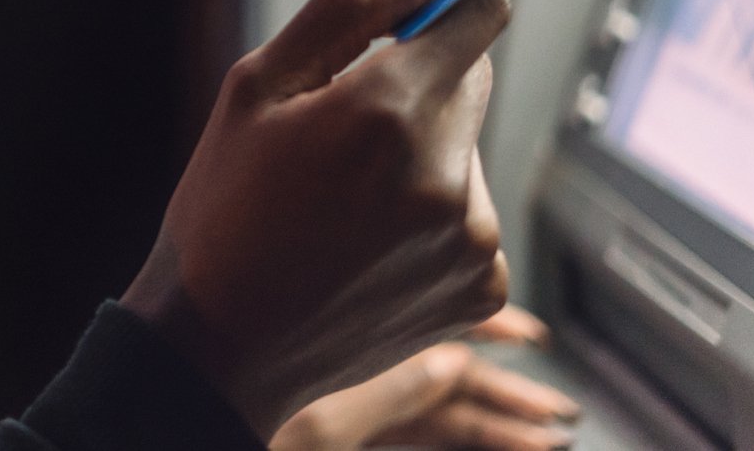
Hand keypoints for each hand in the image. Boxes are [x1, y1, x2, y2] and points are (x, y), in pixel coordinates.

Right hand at [120, 0, 510, 439]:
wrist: (221, 344)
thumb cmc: (226, 204)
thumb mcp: (258, 84)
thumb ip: (353, 4)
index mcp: (388, 110)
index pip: (479, 13)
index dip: (445, 4)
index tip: (418, 12)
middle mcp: (446, 174)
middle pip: (469, 79)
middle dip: (416, 84)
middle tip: (340, 127)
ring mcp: (472, 238)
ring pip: (464, 149)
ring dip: (420, 154)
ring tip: (342, 200)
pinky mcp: (483, 286)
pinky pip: (470, 215)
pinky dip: (429, 217)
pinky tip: (366, 244)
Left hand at [270, 307, 581, 449]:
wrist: (192, 415)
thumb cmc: (240, 416)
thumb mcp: (322, 419)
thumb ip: (393, 390)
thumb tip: (456, 363)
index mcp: (344, 334)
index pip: (426, 315)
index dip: (483, 320)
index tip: (534, 333)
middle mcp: (350, 359)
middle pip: (444, 370)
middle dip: (505, 390)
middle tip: (561, 410)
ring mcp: (349, 399)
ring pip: (438, 406)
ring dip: (497, 419)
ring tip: (553, 433)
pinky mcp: (346, 432)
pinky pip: (417, 431)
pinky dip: (466, 435)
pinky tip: (513, 445)